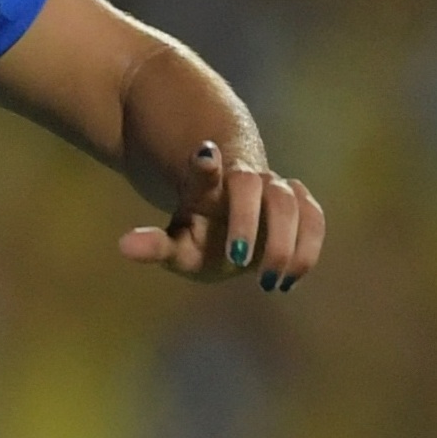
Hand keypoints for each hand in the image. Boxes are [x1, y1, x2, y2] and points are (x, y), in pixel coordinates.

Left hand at [120, 141, 326, 290]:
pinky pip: (312, 216)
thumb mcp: (174, 244)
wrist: (228, 220)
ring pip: (289, 200)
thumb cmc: (198, 237)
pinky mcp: (298, 206)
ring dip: (283, 239)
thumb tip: (124, 245)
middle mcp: (242, 183)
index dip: (204, 167)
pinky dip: (308, 242)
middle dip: (246, 220)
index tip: (204, 158)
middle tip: (237, 259)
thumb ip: (154, 244)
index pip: (205, 170)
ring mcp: (273, 191)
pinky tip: (291, 277)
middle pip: (250, 185)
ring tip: (269, 279)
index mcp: (205, 186)